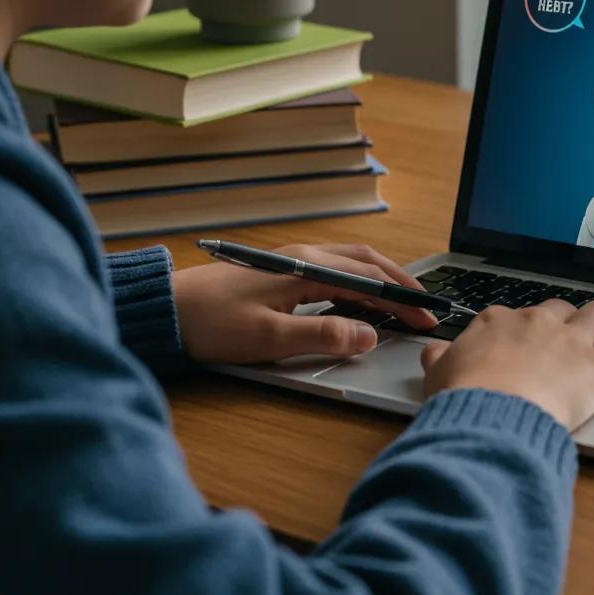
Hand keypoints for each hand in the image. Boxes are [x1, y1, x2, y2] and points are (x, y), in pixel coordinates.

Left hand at [172, 242, 436, 363]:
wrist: (166, 311)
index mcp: (306, 268)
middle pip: (366, 261)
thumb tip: (369, 336)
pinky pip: (334, 269)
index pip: (369, 281)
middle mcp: (304, 256)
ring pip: (351, 262)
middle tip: (424, 309)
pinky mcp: (282, 270)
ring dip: (380, 279)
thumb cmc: (212, 324)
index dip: (401, 301)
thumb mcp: (269, 339)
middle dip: (399, 284)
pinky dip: (358, 282)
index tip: (427, 319)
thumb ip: (322, 336)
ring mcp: (293, 260)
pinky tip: (358, 301)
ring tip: (400, 303)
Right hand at [420, 299, 593, 430]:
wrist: (493, 415)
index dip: (521, 327)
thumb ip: (440, 360)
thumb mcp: (439, 376)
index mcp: (497, 322)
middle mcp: (537, 322)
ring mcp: (571, 341)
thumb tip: (434, 353)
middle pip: (559, 309)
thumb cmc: (465, 398)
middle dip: (566, 318)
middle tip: (571, 331)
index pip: (512, 316)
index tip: (522, 338)